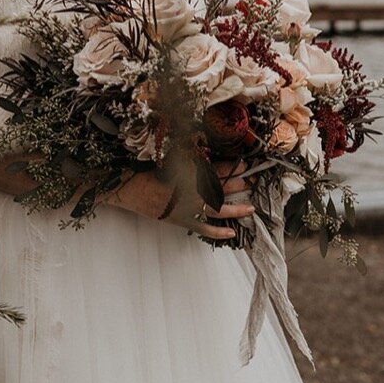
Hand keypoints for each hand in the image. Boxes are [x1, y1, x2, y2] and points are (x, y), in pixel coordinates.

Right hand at [105, 161, 254, 240]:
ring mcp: (189, 208)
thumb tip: (203, 150)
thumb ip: (189, 157)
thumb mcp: (170, 158)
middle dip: (238, 184)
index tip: (244, 165)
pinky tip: (232, 232)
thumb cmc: (148, 171)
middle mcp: (193, 191)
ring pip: (218, 209)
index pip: (218, 170)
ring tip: (250, 208)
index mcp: (192, 174)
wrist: (131, 189)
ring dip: (236, 208)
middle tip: (252, 182)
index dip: (233, 167)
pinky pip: (203, 228)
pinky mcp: (182, 220)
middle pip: (222, 188)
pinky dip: (217, 232)